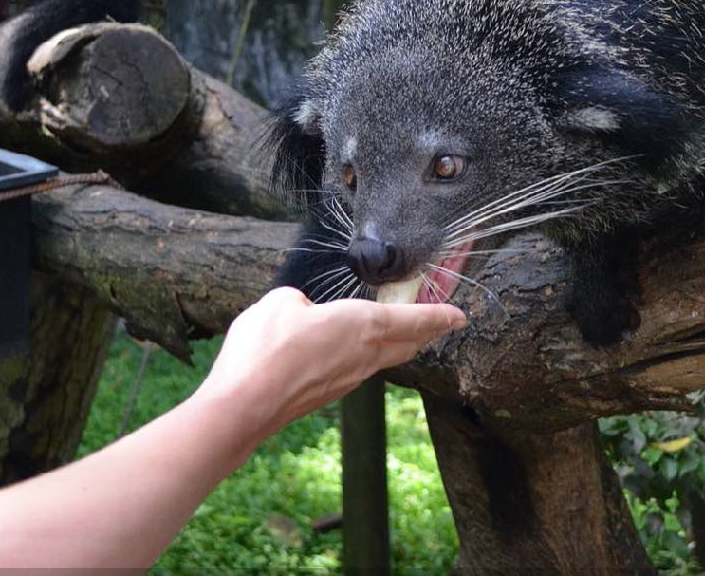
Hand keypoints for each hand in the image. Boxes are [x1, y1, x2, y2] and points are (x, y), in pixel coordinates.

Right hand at [199, 287, 466, 439]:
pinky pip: (357, 370)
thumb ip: (298, 301)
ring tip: (395, 333)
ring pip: (384, 359)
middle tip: (435, 324)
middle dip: (424, 332)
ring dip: (394, 345)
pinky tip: (346, 351)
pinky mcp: (328, 394)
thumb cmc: (266, 347)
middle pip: (407, 344)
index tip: (460, 316)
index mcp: (363, 325)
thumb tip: (302, 311)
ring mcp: (348, 379)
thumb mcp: (280, 302)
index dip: (440, 316)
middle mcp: (364, 355)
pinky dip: (363, 357)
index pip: (414, 320)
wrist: (244, 404)